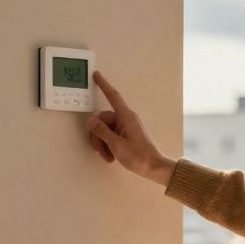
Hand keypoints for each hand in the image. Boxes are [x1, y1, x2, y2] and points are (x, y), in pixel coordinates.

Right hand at [86, 70, 176, 185]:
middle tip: (99, 150)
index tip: (96, 75)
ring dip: (103, 143)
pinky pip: (112, 135)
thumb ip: (101, 131)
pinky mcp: (127, 135)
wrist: (155, 168)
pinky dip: (108, 145)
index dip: (103, 85)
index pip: (113, 96)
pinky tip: (111, 156)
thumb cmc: (139, 157)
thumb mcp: (116, 144)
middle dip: (97, 135)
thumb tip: (90, 119)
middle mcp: (126, 119)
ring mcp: (127, 127)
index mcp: (126, 117)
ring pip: (106, 129)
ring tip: (107, 156)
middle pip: (103, 120)